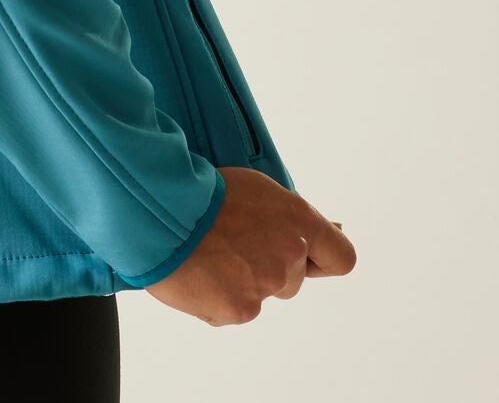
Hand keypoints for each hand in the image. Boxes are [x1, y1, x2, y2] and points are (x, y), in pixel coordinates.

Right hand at [144, 166, 354, 325]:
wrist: (157, 207)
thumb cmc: (201, 189)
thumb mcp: (255, 187)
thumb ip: (290, 215)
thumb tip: (333, 228)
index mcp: (298, 221)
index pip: (341, 256)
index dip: (323, 259)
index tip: (307, 256)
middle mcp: (289, 256)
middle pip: (293, 279)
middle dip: (268, 266)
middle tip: (232, 244)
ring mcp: (266, 287)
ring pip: (262, 294)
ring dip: (241, 281)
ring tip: (207, 254)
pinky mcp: (240, 310)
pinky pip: (233, 310)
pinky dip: (216, 297)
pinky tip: (195, 273)